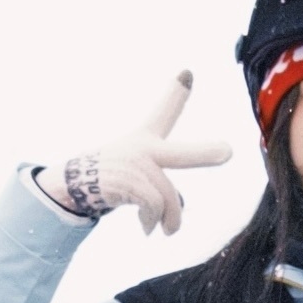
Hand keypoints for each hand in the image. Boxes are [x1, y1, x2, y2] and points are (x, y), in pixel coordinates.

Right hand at [36, 72, 232, 235]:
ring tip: (167, 230)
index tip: (187, 72)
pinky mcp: (125, 180)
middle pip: (180, 155)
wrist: (73, 186)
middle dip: (205, 153)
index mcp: (146, 140)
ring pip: (168, 198)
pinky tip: (146, 229)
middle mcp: (142, 148)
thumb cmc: (114, 179)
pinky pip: (153, 206)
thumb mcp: (141, 176)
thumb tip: (179, 206)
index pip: (163, 113)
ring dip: (170, 220)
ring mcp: (134, 164)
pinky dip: (152, 222)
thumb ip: (165, 187)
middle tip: (228, 152)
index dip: (176, 93)